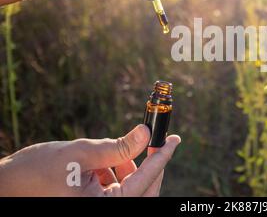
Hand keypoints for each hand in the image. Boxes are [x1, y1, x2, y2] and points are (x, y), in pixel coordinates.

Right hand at [0, 125, 180, 196]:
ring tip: (122, 149)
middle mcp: (104, 208)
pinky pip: (116, 188)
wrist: (8, 183)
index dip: (161, 157)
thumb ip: (116, 146)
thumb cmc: (38, 171)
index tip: (174, 140)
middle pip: (143, 189)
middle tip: (156, 142)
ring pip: (131, 188)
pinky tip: (109, 159)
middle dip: (151, 164)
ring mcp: (100, 205)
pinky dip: (117, 171)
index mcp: (104, 206)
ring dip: (131, 167)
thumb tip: (145, 133)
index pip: (144, 181)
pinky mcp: (94, 201)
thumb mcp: (81, 153)